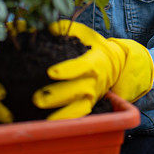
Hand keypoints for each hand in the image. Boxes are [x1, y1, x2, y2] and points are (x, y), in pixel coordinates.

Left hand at [33, 20, 153, 119]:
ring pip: (80, 109)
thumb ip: (67, 28)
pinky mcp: (90, 105)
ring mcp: (93, 95)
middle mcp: (94, 81)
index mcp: (94, 61)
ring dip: (62, 115)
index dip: (67, 70)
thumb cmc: (95, 45)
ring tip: (44, 120)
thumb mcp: (85, 33)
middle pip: (77, 91)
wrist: (117, 63)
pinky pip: (79, 116)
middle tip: (37, 99)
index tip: (50, 72)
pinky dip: (67, 121)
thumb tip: (48, 27)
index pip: (81, 66)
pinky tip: (49, 127)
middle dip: (57, 96)